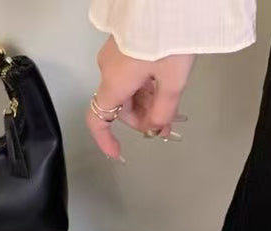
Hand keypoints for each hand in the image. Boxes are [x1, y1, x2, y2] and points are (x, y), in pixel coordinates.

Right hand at [87, 36, 194, 158]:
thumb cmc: (168, 37)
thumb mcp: (172, 80)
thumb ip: (163, 110)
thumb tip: (156, 127)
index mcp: (115, 82)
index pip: (98, 120)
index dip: (105, 141)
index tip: (118, 152)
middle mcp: (109, 70)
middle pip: (119, 106)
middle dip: (142, 119)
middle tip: (166, 125)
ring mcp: (115, 55)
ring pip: (127, 90)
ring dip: (147, 102)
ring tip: (172, 107)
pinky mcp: (125, 43)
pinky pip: (131, 73)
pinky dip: (146, 85)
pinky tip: (166, 86)